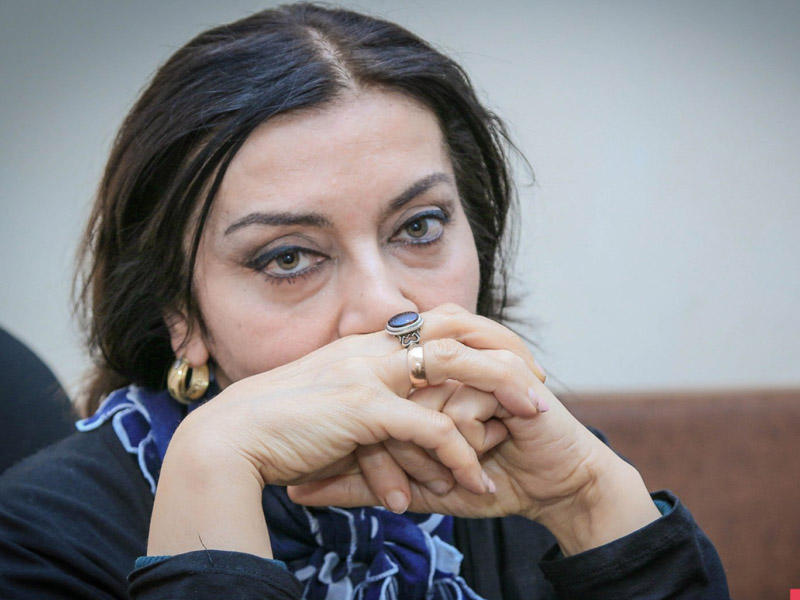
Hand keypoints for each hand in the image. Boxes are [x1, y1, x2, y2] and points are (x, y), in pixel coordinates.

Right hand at [165, 304, 543, 496]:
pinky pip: (427, 427)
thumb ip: (367, 401)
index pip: (437, 319)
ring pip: (455, 366)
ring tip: (535, 418)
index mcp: (366, 343)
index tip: (512, 361)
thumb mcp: (330, 401)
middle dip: (504, 349)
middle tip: (539, 380)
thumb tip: (398, 423)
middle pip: (457, 328)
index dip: (481, 335)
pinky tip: (474, 481)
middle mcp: (371, 347)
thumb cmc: (278, 426)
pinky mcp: (360, 408)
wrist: (229, 439)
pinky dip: (457, 454)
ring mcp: (366, 372)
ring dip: (501, 391)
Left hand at [288, 308, 659, 553]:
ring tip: (449, 480)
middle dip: (399, 456)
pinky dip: (466, 441)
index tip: (377, 485)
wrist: (552, 485)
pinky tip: (481, 460)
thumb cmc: (483, 480)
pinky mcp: (506, 373)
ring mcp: (472, 360)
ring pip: (422, 400)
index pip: (366, 393)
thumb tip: (296, 490)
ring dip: (431, 449)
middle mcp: (441, 361)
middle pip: (390, 393)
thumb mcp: (411, 486)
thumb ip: (359, 483)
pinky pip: (462, 406)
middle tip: (416, 494)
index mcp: (413, 376)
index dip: (365, 445)